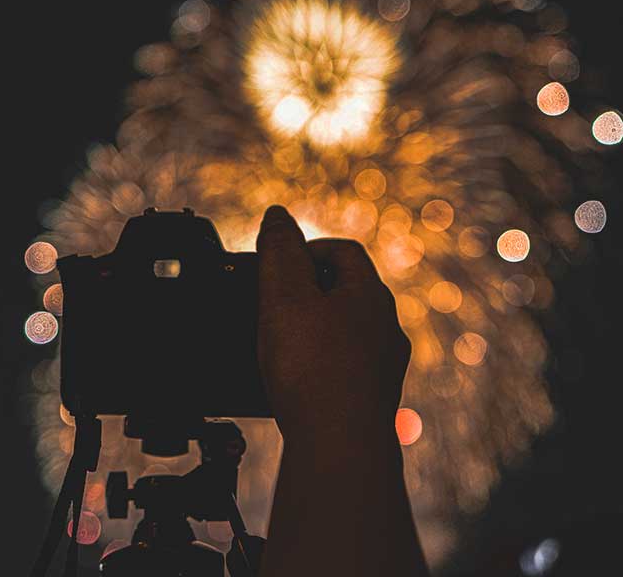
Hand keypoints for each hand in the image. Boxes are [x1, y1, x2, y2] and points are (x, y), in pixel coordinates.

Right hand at [256, 205, 410, 450]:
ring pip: (351, 334)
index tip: (277, 262)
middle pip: (350, 292)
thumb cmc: (312, 369)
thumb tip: (278, 215)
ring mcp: (383, 368)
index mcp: (370, 295)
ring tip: (283, 341)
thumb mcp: (284, 295)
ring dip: (319, 329)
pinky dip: (322, 366)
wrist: (338, 445)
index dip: (307, 247)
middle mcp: (386, 329)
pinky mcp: (372, 402)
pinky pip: (346, 370)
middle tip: (275, 300)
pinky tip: (299, 381)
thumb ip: (279, 250)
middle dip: (312, 290)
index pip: (343, 251)